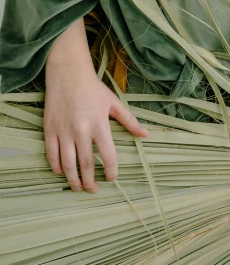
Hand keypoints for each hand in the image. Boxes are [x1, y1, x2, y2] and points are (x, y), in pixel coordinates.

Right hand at [43, 65, 148, 192]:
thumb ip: (130, 120)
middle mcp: (81, 131)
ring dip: (73, 180)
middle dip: (90, 181)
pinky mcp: (50, 130)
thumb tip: (146, 134)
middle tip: (93, 190)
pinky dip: (57, 167)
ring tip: (78, 187)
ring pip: (67, 164)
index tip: (111, 178)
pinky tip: (62, 173)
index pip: (108, 156)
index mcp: (99, 125)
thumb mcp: (114, 103)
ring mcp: (64, 132)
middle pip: (86, 165)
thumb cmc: (93, 89)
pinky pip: (52, 155)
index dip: (111, 171)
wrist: (68, 74)